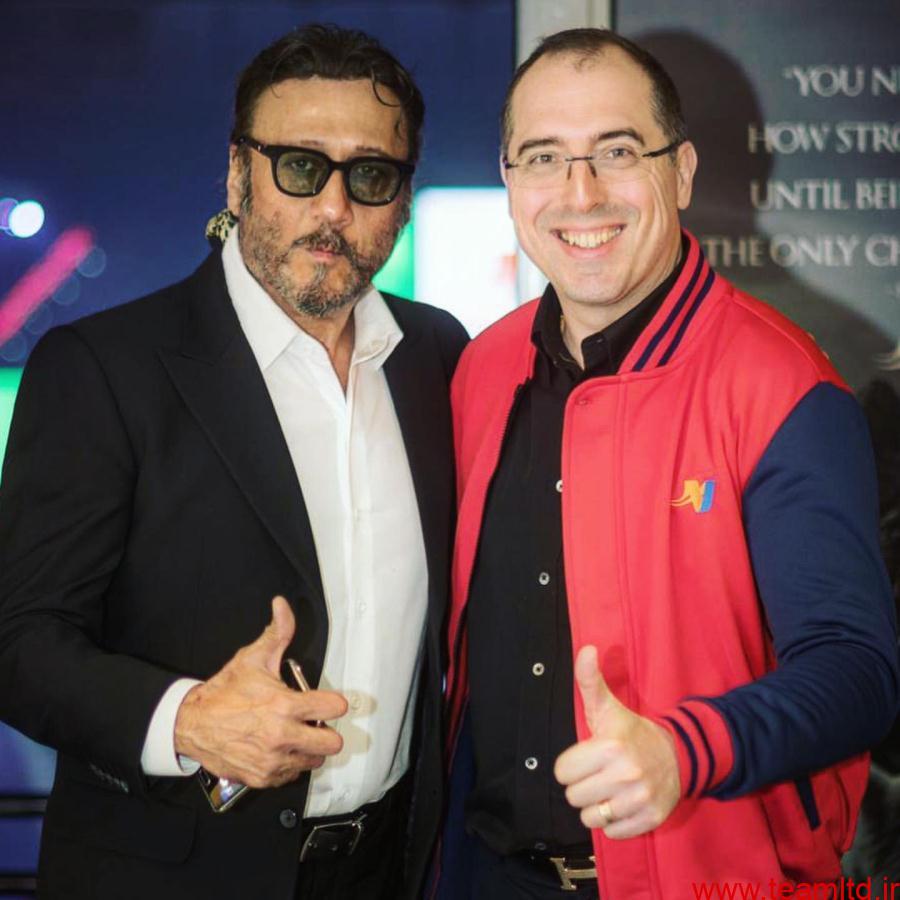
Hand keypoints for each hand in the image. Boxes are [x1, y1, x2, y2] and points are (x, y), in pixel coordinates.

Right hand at [174, 596, 346, 787]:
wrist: (192, 724)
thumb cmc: (224, 692)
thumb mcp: (253, 658)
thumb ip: (277, 632)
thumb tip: (282, 605)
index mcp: (285, 706)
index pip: (333, 708)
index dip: (334, 702)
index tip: (328, 701)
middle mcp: (282, 736)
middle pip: (332, 743)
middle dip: (327, 731)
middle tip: (315, 723)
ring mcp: (273, 760)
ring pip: (314, 760)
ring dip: (309, 748)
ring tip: (295, 735)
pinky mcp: (263, 777)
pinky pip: (292, 774)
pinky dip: (289, 763)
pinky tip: (279, 748)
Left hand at [554, 645, 679, 838]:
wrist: (678, 755)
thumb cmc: (632, 732)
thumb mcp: (608, 706)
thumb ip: (590, 680)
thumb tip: (585, 649)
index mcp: (610, 747)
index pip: (562, 772)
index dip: (571, 765)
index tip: (587, 758)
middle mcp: (626, 775)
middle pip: (573, 796)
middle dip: (583, 786)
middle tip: (599, 773)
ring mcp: (639, 800)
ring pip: (590, 818)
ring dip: (596, 806)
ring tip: (610, 789)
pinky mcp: (650, 820)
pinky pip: (612, 833)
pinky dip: (614, 822)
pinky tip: (623, 803)